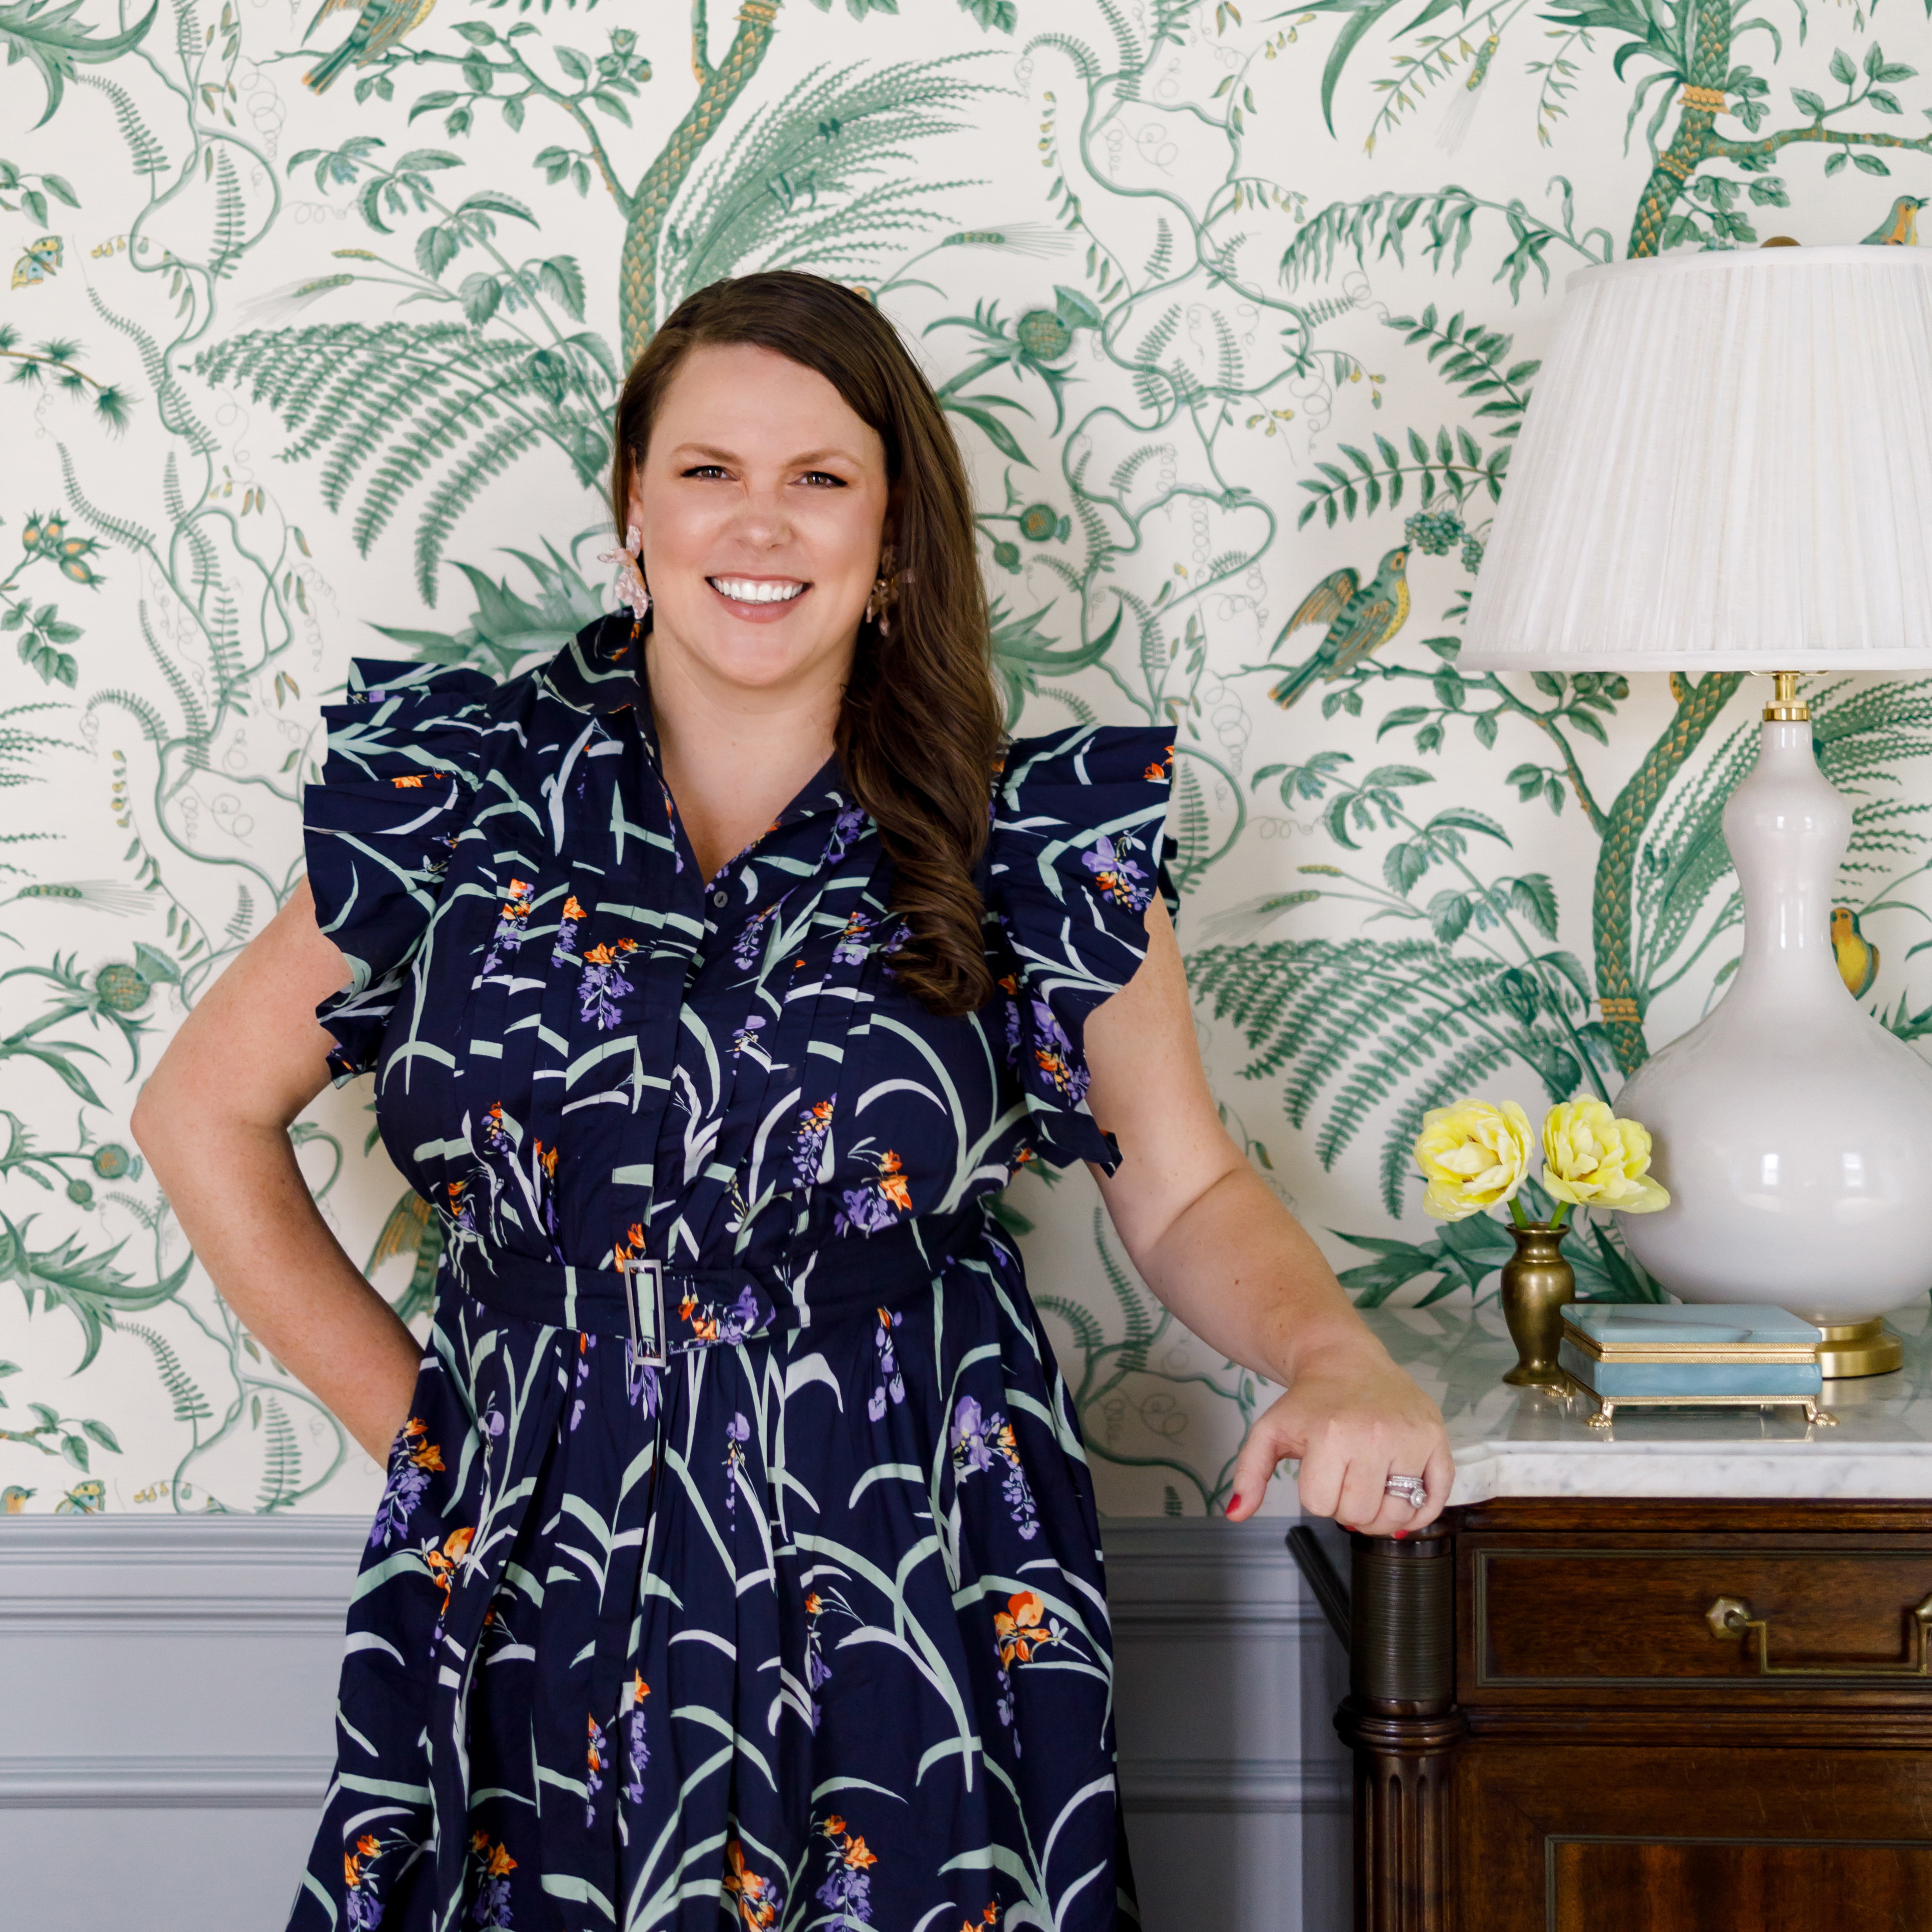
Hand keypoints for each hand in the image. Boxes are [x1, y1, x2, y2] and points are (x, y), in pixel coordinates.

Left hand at [1224, 1340, 1451, 1534]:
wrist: (1345, 1360)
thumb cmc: (1308, 1401)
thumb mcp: (1269, 1431)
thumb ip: (1249, 1473)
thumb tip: (1236, 1515)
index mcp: (1331, 1434)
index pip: (1322, 1506)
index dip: (1316, 1497)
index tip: (1318, 1474)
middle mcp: (1375, 1435)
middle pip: (1361, 1515)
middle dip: (1347, 1507)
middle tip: (1344, 1481)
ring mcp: (1411, 1437)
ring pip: (1399, 1514)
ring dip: (1381, 1513)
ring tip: (1369, 1487)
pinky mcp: (1436, 1438)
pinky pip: (1436, 1498)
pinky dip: (1420, 1510)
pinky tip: (1402, 1496)